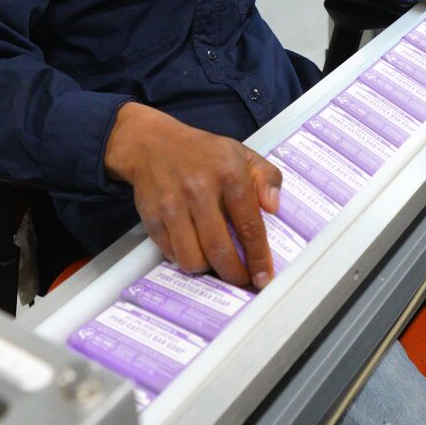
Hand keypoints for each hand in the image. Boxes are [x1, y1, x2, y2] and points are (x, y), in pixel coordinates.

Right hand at [104, 103, 281, 288]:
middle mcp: (199, 190)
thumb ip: (267, 177)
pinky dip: (185, 259)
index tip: (264, 278)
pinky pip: (171, 254)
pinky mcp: (152, 217)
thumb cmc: (202, 153)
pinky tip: (194, 250)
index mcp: (229, 174)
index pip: (249, 226)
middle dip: (234, 274)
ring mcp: (172, 205)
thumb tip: (273, 208)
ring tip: (215, 263)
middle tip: (242, 280)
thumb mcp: (242, 154)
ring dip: (207, 269)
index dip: (258, 258)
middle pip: (219, 250)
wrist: (152, 144)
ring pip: (192, 258)